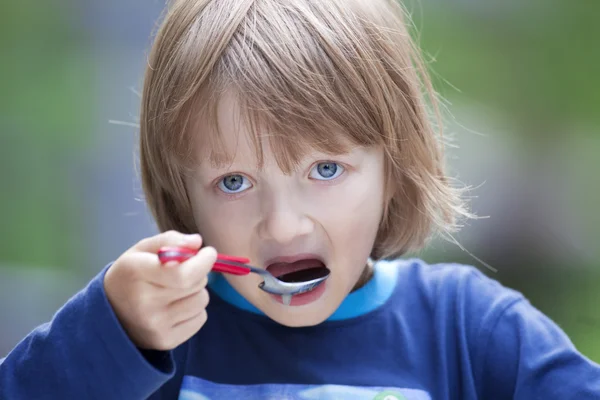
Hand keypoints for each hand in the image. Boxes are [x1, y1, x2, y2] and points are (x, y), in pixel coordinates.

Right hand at [104, 231, 216, 349]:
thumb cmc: (131, 275)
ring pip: (202, 300)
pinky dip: (195, 310)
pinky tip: (176, 307)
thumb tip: (197, 243)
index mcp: (136, 272)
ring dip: (197, 291)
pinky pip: (200, 319)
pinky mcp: (165, 341)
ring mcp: (155, 325)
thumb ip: (170, 240)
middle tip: (183, 272)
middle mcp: (144, 302)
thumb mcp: (142, 250)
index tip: (209, 253)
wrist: (109, 314)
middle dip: (198, 273)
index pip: (182, 274)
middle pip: (196, 284)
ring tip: (177, 291)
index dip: (202, 262)